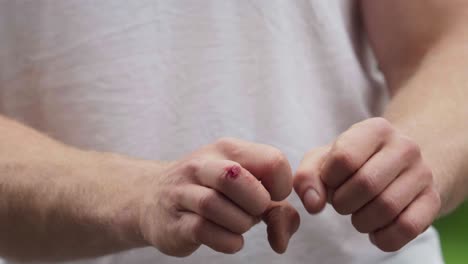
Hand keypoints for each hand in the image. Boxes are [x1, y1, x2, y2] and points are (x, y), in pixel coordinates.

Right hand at [138, 138, 298, 256]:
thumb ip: (277, 209)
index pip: (272, 161)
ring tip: (237, 224)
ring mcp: (183, 192)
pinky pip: (204, 231)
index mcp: (227, 150)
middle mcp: (202, 165)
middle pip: (236, 177)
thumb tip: (283, 238)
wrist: (152, 198)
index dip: (281, 186)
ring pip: (216, 205)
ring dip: (240, 223)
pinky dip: (228, 241)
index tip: (269, 196)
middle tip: (254, 211)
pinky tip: (228, 238)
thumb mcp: (245, 188)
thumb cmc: (212, 192)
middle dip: (257, 202)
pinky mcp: (174, 222)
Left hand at [294, 118, 440, 251]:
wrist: (398, 166)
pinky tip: (376, 229)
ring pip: (386, 208)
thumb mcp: (325, 160)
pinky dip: (383, 237)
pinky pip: (407, 228)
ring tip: (358, 214)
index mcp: (375, 129)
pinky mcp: (433, 200)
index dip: (329, 179)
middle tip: (342, 202)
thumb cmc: (353, 162)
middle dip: (343, 203)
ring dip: (361, 221)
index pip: (344, 158)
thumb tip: (313, 204)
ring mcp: (423, 173)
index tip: (331, 182)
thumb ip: (307, 177)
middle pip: (365, 185)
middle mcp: (404, 146)